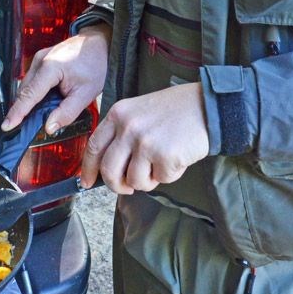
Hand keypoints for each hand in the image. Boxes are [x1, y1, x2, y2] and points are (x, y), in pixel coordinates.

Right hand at [2, 23, 111, 134]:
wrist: (100, 43)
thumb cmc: (96, 64)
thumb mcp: (86, 93)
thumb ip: (67, 112)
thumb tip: (49, 127)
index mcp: (50, 68)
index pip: (29, 95)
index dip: (17, 113)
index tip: (7, 126)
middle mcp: (40, 60)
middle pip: (24, 91)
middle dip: (21, 109)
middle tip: (22, 128)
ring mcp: (39, 58)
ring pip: (27, 86)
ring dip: (28, 101)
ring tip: (33, 117)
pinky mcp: (42, 60)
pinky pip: (32, 80)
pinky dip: (34, 93)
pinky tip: (42, 102)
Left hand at [80, 82, 209, 192]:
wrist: (207, 106)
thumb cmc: (175, 111)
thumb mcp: (139, 112)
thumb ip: (121, 134)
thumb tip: (108, 167)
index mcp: (118, 114)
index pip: (94, 146)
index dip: (88, 168)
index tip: (86, 182)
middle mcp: (128, 127)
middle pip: (109, 170)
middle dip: (117, 185)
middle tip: (128, 187)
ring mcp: (145, 141)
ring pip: (134, 180)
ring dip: (148, 180)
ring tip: (160, 164)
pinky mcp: (164, 155)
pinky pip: (161, 180)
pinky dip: (169, 175)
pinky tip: (177, 158)